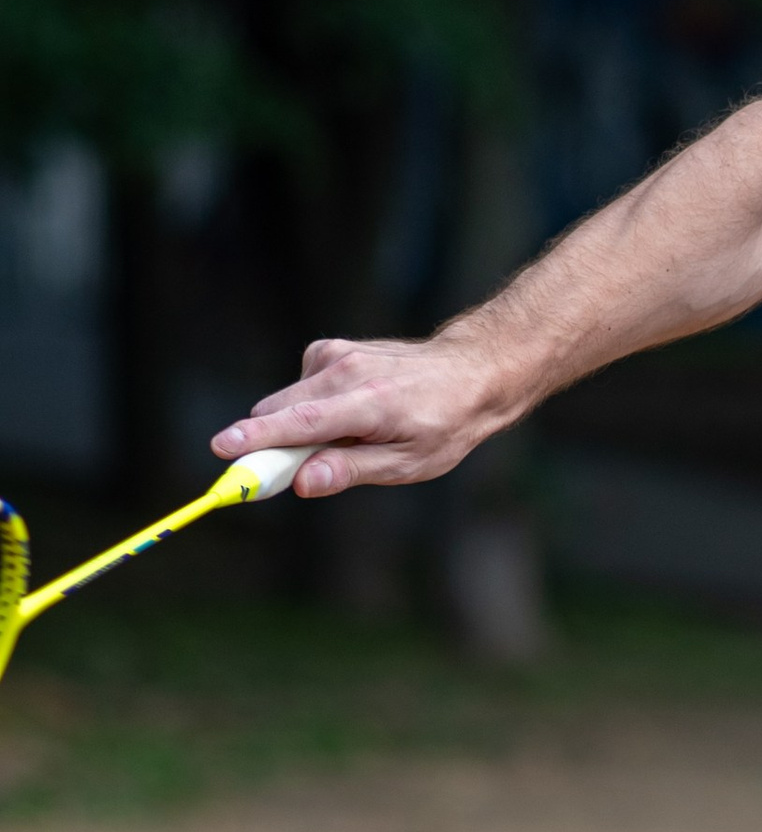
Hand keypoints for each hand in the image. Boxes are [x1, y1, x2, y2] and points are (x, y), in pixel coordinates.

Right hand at [210, 333, 509, 499]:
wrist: (470, 371)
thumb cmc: (443, 425)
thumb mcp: (409, 464)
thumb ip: (352, 470)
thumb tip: (302, 482)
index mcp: (369, 404)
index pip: (302, 423)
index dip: (258, 439)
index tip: (222, 448)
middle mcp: (347, 372)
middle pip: (278, 412)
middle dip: (270, 445)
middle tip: (292, 474)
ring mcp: (337, 355)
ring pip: (285, 402)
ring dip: (297, 427)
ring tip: (351, 436)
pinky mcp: (329, 350)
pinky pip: (300, 390)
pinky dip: (311, 407)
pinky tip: (349, 411)